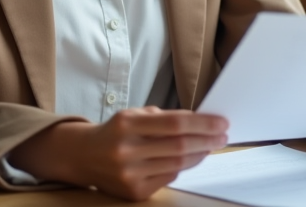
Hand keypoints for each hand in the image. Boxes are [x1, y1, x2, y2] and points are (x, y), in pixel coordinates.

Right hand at [8, 106, 228, 200]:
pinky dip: (182, 167)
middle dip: (207, 140)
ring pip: (177, 164)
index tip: (221, 122)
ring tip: (211, 146)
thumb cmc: (115, 132)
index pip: (175, 123)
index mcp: (127, 124)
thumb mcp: (133, 114)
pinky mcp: (133, 192)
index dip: (202, 123)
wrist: (82, 156)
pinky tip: (191, 158)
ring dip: (199, 155)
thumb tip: (200, 122)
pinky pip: (168, 177)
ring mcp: (129, 174)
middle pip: (179, 145)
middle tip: (223, 135)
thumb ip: (164, 117)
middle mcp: (126, 150)